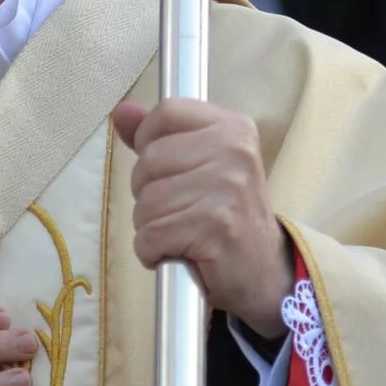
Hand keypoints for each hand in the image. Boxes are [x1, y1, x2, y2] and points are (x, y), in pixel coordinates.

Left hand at [113, 98, 297, 337]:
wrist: (264, 272)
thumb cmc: (225, 216)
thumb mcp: (200, 166)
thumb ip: (158, 138)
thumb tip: (121, 112)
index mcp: (233, 128)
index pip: (166, 113)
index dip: (150, 143)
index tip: (168, 170)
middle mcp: (235, 152)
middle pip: (148, 161)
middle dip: (148, 193)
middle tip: (182, 211)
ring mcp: (227, 189)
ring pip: (146, 202)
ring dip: (151, 226)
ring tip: (182, 234)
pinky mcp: (215, 228)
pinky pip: (150, 237)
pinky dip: (152, 252)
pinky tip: (179, 252)